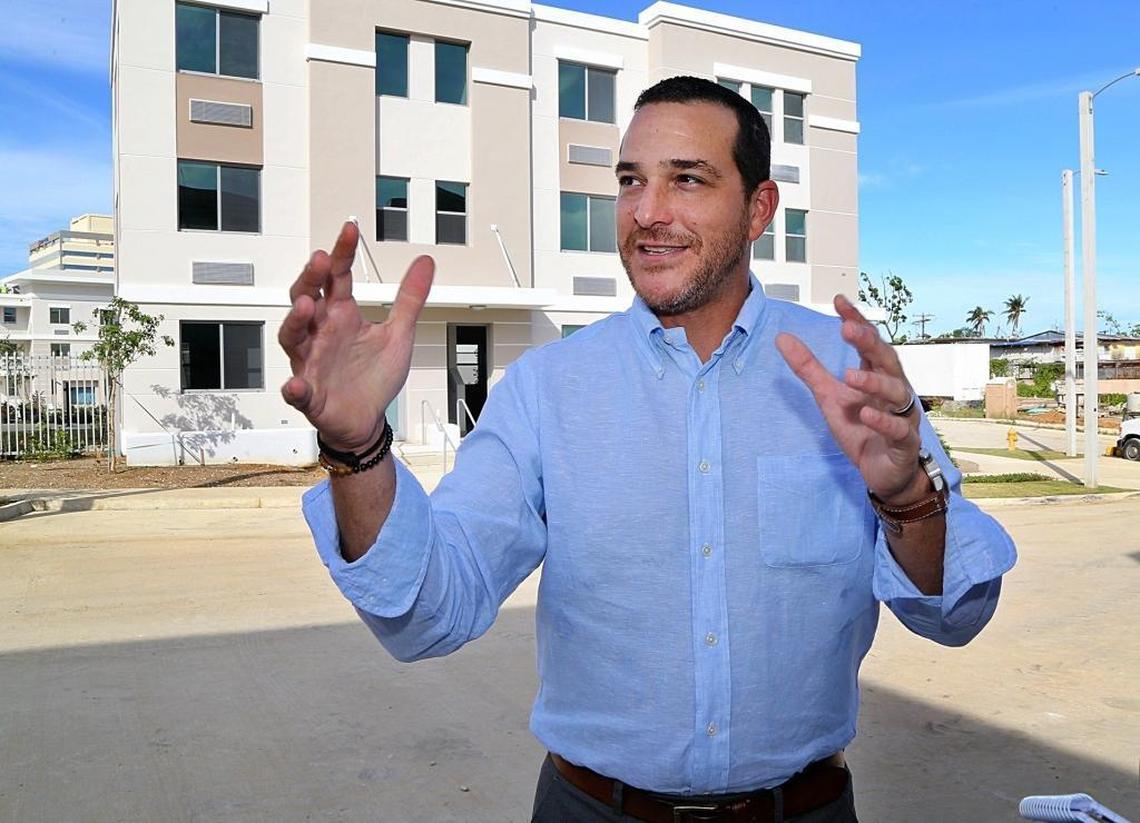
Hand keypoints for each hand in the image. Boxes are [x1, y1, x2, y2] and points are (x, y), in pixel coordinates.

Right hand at [278, 221, 433, 452]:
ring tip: (306, 306)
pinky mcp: (309, 394)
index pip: (337, 277)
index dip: (341, 253)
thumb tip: (425, 262)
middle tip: (320, 260)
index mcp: (341, 315)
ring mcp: (310, 362)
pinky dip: (294, 388)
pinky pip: (297, 391)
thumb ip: (409, 298)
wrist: (366, 420)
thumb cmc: (375, 376)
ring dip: (296, 321)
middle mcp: (321, 333)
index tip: (350, 230)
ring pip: (292, 337)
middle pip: (306, 298)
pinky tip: (296, 384)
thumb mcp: (398, 333)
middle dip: (310, 278)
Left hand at [775, 294, 926, 504]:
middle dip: (868, 343)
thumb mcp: (829, 396)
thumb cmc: (861, 430)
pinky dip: (883, 422)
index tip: (839, 301)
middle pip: (886, 360)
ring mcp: (902, 415)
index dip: (856, 321)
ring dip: (875, 383)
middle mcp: (894, 390)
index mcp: (876, 375)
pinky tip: (867, 414)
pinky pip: (898, 430)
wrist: (884, 473)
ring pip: (896, 392)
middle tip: (846, 328)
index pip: (869, 342)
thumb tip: (782, 337)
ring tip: (849, 375)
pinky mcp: (904, 443)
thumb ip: (809, 369)